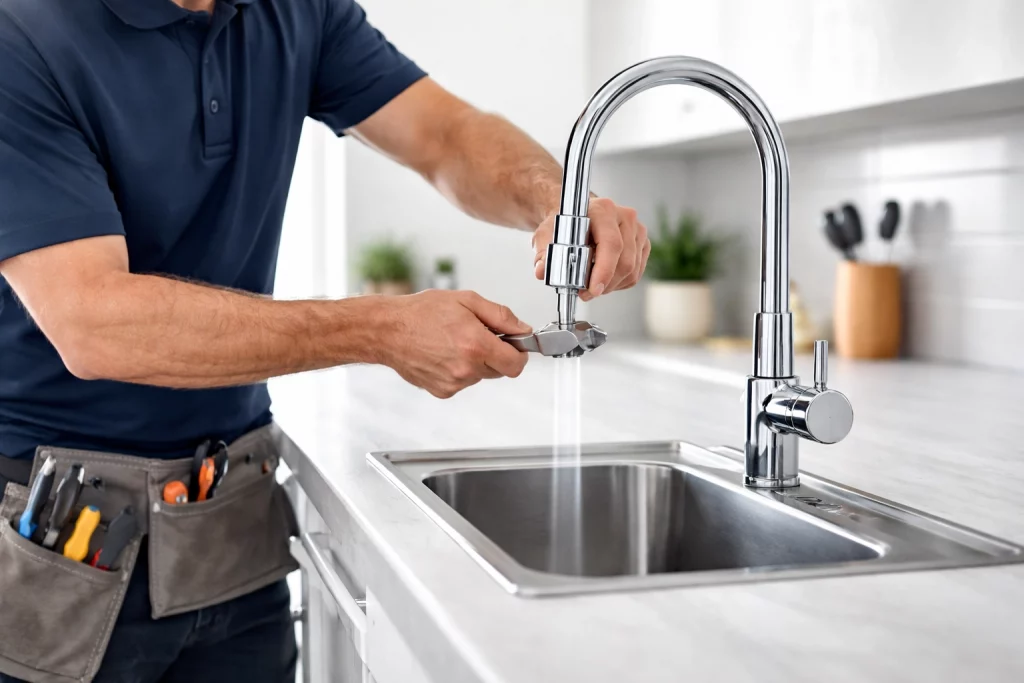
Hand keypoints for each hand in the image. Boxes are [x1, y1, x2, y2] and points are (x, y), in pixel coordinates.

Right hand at [377, 290, 530, 398]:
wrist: (387, 330)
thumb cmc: (421, 313)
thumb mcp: (466, 300)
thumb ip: (500, 316)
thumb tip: (522, 329)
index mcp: (475, 345)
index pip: (516, 364)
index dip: (519, 353)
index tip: (513, 345)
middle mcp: (466, 368)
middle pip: (500, 371)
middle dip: (495, 354)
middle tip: (476, 335)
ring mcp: (454, 383)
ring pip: (480, 376)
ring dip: (475, 361)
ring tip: (453, 341)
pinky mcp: (442, 391)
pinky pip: (462, 382)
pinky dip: (458, 369)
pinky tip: (442, 353)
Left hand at [532, 197, 649, 301]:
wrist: (575, 215)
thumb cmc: (563, 223)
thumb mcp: (547, 235)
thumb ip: (543, 253)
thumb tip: (541, 271)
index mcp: (602, 210)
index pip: (611, 244)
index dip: (604, 271)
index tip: (593, 289)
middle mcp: (624, 217)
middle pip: (624, 261)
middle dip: (605, 284)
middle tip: (585, 293)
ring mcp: (636, 230)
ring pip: (631, 270)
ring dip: (611, 285)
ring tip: (592, 285)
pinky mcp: (641, 242)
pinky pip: (635, 272)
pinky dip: (619, 282)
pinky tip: (603, 279)